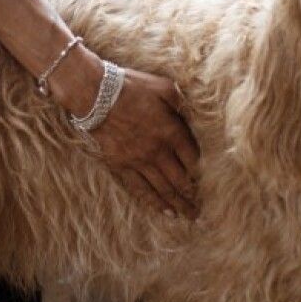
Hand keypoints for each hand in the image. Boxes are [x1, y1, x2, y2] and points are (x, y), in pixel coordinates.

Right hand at [49, 49, 200, 218]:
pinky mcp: (121, 166)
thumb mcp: (163, 86)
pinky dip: (154, 203)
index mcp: (172, 130)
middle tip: (201, 210)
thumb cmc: (130, 86)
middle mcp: (158, 150)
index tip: (206, 178)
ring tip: (188, 215)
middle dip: (193, 196)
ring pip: (163, 189)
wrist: (94, 94)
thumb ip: (181, 102)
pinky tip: (165, 212)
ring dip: (177, 204)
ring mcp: (139, 160)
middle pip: (181, 179)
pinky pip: (141, 189)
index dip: (200, 169)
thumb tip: (193, 114)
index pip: (193, 157)